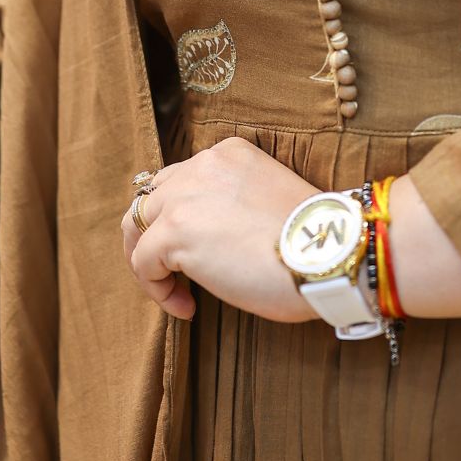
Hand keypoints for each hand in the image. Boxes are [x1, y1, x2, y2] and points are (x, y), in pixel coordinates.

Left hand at [121, 138, 315, 322]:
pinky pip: (142, 264)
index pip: (182, 180)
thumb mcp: (267, 200)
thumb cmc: (311, 242)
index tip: (199, 250)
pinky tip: (187, 308)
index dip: (181, 218)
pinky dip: (157, 291)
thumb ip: (232, 204)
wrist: (325, 253)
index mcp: (229, 153)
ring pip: (135, 227)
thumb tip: (207, 239)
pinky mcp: (174, 232)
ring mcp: (184, 196)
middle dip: (153, 236)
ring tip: (172, 290)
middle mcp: (202, 164)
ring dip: (148, 262)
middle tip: (173, 271)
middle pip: (151, 199)